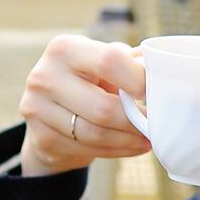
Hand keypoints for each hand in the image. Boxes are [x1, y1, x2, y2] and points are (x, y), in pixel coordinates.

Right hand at [18, 35, 150, 176]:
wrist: (50, 112)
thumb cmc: (89, 81)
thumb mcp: (104, 63)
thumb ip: (130, 62)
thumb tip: (163, 67)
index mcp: (64, 48)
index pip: (109, 61)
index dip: (138, 80)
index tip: (154, 92)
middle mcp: (44, 75)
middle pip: (103, 107)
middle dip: (136, 120)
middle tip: (156, 125)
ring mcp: (37, 108)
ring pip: (96, 133)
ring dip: (129, 140)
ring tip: (148, 138)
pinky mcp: (40, 137)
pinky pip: (87, 150)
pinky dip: (115, 151)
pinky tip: (130, 146)